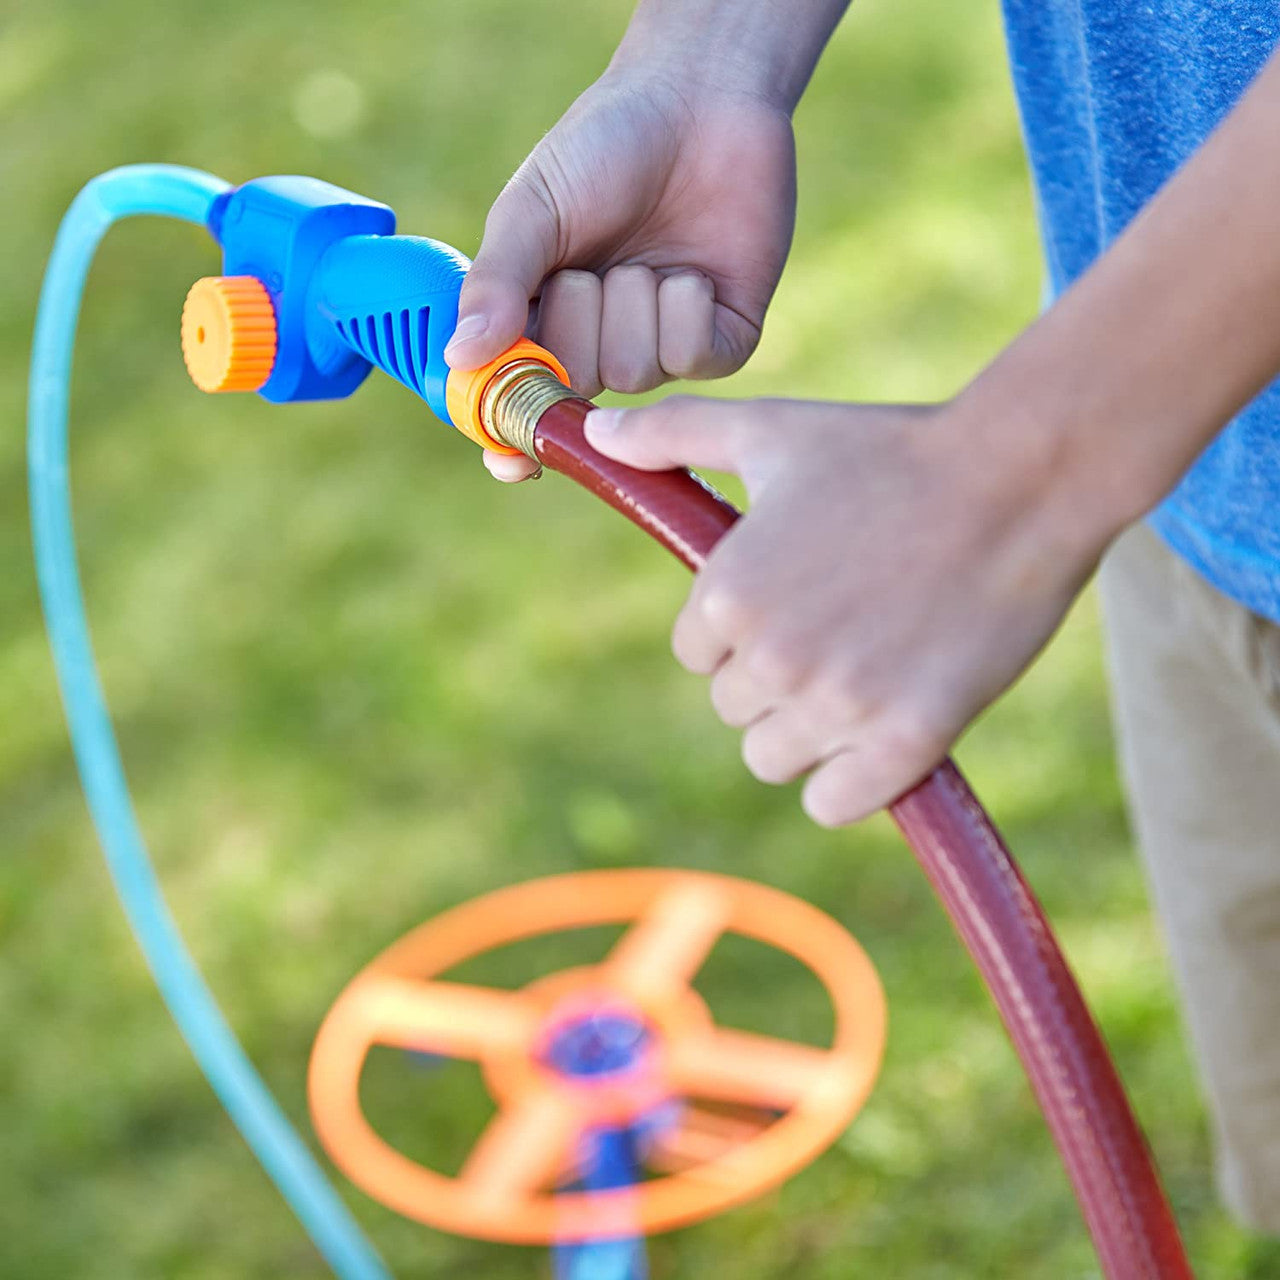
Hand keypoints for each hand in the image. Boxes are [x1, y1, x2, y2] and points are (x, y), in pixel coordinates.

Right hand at [445, 68, 796, 480]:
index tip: (507, 458)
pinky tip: (692, 268)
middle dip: (575, 325)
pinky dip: (686, 307)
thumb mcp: (532, 211)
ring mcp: (664, 346)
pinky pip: (693, 357)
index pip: (522, 399)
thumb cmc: (603, 147)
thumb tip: (459, 358)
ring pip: (635, 373)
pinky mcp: (723, 339)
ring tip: (645, 253)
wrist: (698, 98)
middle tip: (585, 269)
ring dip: (633, 302)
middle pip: (577, 388)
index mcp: (547, 322)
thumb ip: (497, 284)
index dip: (512, 432)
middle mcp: (604, 344)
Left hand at [582, 395, 1107, 824]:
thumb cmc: (891, 447)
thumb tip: (590, 432)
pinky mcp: (905, 742)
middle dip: (773, 676)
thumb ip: (674, 433)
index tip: (796, 595)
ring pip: (773, 759)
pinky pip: (833, 805)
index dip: (741, 629)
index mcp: (727, 594)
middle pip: (733, 708)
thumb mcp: (773, 428)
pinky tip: (880, 731)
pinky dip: (849, 781)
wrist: (1021, 473)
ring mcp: (838, 706)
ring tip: (864, 670)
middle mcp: (771, 658)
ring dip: (807, 729)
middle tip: (841, 624)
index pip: (696, 655)